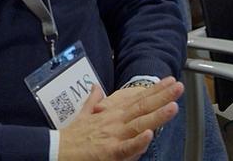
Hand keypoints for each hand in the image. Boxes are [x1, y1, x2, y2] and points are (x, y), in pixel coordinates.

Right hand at [60, 79, 181, 160]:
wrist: (54, 150)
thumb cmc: (70, 136)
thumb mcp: (83, 115)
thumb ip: (94, 101)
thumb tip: (96, 87)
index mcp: (112, 114)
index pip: (137, 99)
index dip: (155, 90)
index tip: (170, 80)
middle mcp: (115, 122)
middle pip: (142, 108)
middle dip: (162, 97)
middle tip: (178, 86)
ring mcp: (113, 136)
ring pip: (138, 124)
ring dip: (156, 115)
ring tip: (173, 106)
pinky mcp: (108, 152)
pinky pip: (126, 148)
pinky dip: (137, 142)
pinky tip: (149, 135)